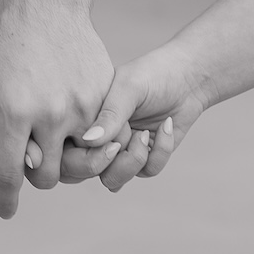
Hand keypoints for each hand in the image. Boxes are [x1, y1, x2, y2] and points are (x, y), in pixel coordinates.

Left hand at [0, 0, 118, 218]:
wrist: (47, 5)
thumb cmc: (3, 46)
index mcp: (16, 114)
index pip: (11, 176)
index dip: (6, 200)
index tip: (7, 211)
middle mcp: (53, 115)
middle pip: (49, 177)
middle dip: (37, 176)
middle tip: (30, 158)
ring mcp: (84, 107)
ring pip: (78, 161)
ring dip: (63, 159)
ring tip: (52, 140)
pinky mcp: (105, 97)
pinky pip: (99, 137)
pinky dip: (86, 138)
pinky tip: (72, 121)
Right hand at [56, 40, 208, 191]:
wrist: (190, 77)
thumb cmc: (154, 74)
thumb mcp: (129, 87)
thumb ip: (110, 114)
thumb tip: (90, 140)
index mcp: (82, 117)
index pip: (63, 150)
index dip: (80, 156)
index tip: (110, 139)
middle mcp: (96, 137)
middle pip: (83, 173)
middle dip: (106, 163)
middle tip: (126, 141)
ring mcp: (119, 150)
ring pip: (113, 180)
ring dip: (134, 161)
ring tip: (145, 135)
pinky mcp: (144, 158)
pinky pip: (146, 172)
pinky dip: (160, 151)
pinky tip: (166, 126)